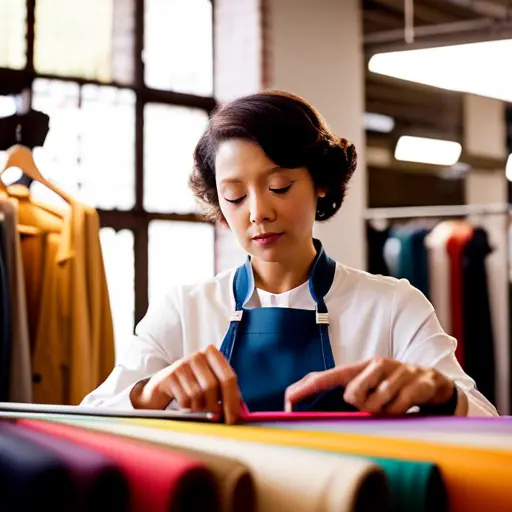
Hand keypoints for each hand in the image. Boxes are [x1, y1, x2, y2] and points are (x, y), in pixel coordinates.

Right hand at [130, 345, 241, 423]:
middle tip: (215, 419)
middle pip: (213, 386)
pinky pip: (184, 399)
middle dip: (215, 407)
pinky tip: (186, 405)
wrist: (164, 383)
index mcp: (214, 355)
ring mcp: (183, 364)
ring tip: (197, 408)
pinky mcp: (170, 375)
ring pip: (197, 394)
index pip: (229, 377)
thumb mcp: (212, 384)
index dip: (232, 401)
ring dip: (199, 408)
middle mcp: (199, 356)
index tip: (233, 419)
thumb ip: (227, 393)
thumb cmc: (194, 385)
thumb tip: (240, 413)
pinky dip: (187, 408)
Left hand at [284, 357, 454, 414]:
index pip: (328, 376)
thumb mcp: (371, 389)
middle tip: (376, 404)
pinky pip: (399, 406)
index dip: (307, 388)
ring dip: (383, 411)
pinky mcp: (417, 382)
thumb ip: (350, 397)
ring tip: (394, 405)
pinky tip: (406, 406)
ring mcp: (398, 371)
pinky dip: (400, 412)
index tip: (288, 400)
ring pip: (377, 402)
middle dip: (362, 406)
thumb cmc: (395, 389)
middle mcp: (376, 365)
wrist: (434, 384)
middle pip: (352, 394)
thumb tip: (321, 411)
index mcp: (360, 367)